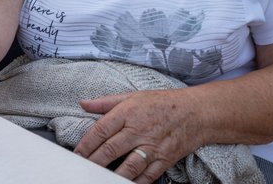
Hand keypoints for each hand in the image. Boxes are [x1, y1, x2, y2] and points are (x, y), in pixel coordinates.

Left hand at [74, 90, 202, 183]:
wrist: (196, 113)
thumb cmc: (162, 103)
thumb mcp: (132, 96)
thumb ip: (105, 102)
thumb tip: (83, 103)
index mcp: (128, 113)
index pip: (100, 130)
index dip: (86, 144)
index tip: (76, 154)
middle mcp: (138, 131)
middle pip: (110, 150)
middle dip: (93, 162)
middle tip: (81, 169)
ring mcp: (152, 147)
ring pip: (127, 166)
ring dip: (111, 175)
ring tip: (97, 178)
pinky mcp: (164, 160)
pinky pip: (147, 176)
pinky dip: (135, 183)